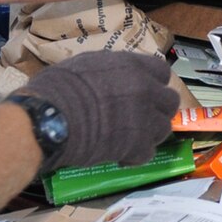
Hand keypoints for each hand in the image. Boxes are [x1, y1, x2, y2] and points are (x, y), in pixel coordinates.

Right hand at [23, 49, 178, 169]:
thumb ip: (108, 71)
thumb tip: (108, 78)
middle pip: (169, 101)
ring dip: (149, 134)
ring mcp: (144, 117)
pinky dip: (135, 156)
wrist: (52, 118)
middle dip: (158, 110)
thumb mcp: (85, 64)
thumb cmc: (58, 88)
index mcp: (133, 65)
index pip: (162, 72)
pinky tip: (120, 156)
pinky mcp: (137, 145)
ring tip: (131, 139)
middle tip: (142, 118)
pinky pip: (147, 153)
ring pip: (163, 128)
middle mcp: (145, 89)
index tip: (146, 92)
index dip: (155, 83)